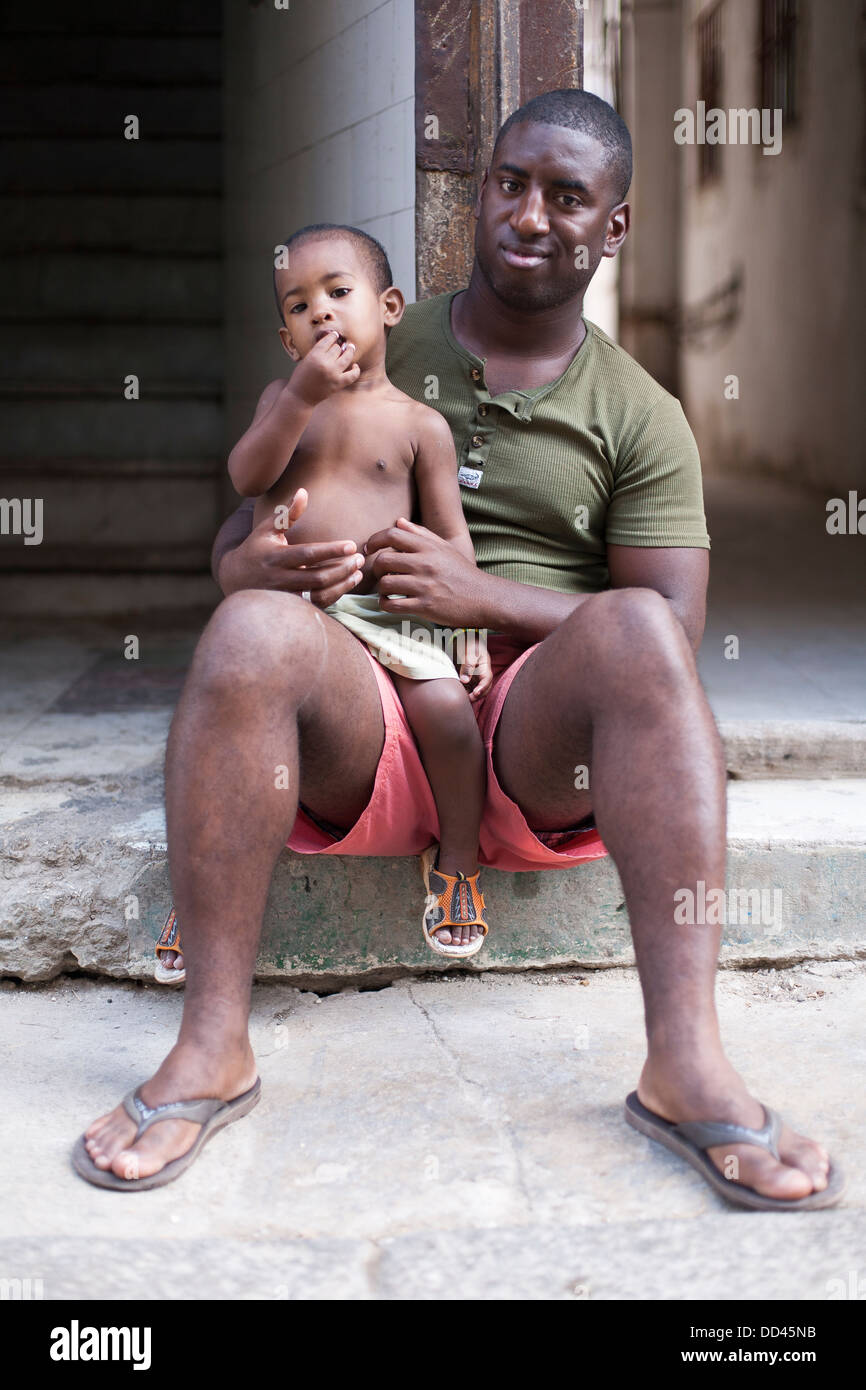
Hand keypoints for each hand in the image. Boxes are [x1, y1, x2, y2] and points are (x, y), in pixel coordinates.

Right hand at [219, 488, 364, 604]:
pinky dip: (335, 595)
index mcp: (276, 557)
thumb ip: (288, 513)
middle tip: (359, 559)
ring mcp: (286, 594)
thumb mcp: (267, 529)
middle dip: (342, 568)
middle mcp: (280, 578)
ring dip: (342, 584)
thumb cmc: (256, 548)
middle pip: (318, 576)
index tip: (351, 545)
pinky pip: (317, 604)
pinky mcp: (292, 605)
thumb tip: (304, 491)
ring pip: (319, 593)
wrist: (235, 579)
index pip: (308, 554)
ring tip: (359, 572)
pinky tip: (348, 583)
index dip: (331, 551)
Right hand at [285, 331, 359, 406]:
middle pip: (337, 348)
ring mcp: (333, 373)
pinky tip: (354, 366)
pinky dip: (355, 369)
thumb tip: (332, 343)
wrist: (300, 396)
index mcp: (315, 355)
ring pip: (347, 357)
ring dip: (350, 351)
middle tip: (340, 345)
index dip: (333, 336)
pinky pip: (353, 374)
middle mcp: (325, 363)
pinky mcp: (338, 383)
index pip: (328, 340)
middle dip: (338, 346)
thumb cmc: (301, 377)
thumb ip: (317, 351)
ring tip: (351, 347)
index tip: (335, 335)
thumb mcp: (306, 359)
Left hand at [364, 517, 490, 627]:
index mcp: (428, 547)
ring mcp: (424, 586)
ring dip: (380, 588)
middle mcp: (425, 564)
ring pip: (385, 584)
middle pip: (383, 560)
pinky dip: (385, 604)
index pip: (392, 535)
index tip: (369, 549)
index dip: (375, 540)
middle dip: (375, 567)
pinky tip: (390, 602)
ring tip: (387, 590)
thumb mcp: (445, 547)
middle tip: (380, 573)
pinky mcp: (424, 606)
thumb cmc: (462, 572)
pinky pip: (392, 604)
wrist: (483, 597)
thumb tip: (398, 521)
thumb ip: (421, 533)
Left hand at [457, 631, 493, 702]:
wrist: (466, 640)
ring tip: (465, 698)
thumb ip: (467, 667)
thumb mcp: (468, 653)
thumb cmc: (468, 645)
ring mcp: (479, 676)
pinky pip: (472, 688)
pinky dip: (469, 693)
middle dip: (478, 695)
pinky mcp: (473, 678)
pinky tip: (462, 694)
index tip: (475, 694)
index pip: (487, 679)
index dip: (482, 688)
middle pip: (486, 688)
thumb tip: (465, 681)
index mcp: (485, 666)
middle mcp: (484, 673)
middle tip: (468, 699)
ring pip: (480, 689)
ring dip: (474, 696)